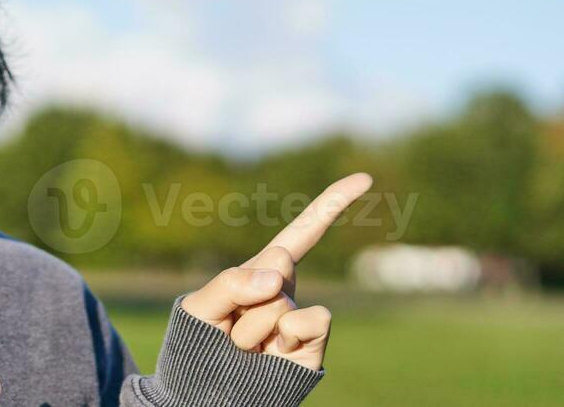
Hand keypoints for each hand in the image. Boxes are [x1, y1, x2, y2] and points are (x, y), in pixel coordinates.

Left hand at [179, 172, 372, 370]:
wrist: (207, 396)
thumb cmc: (199, 348)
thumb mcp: (199, 307)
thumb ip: (230, 283)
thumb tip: (279, 278)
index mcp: (263, 272)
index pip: (302, 233)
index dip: (333, 204)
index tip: (365, 178)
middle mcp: (288, 292)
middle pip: (275, 263)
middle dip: (242, 292)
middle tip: (230, 326)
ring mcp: (302, 318)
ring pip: (279, 299)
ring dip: (249, 328)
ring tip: (242, 348)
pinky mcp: (313, 344)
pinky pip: (308, 320)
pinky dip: (286, 334)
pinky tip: (273, 354)